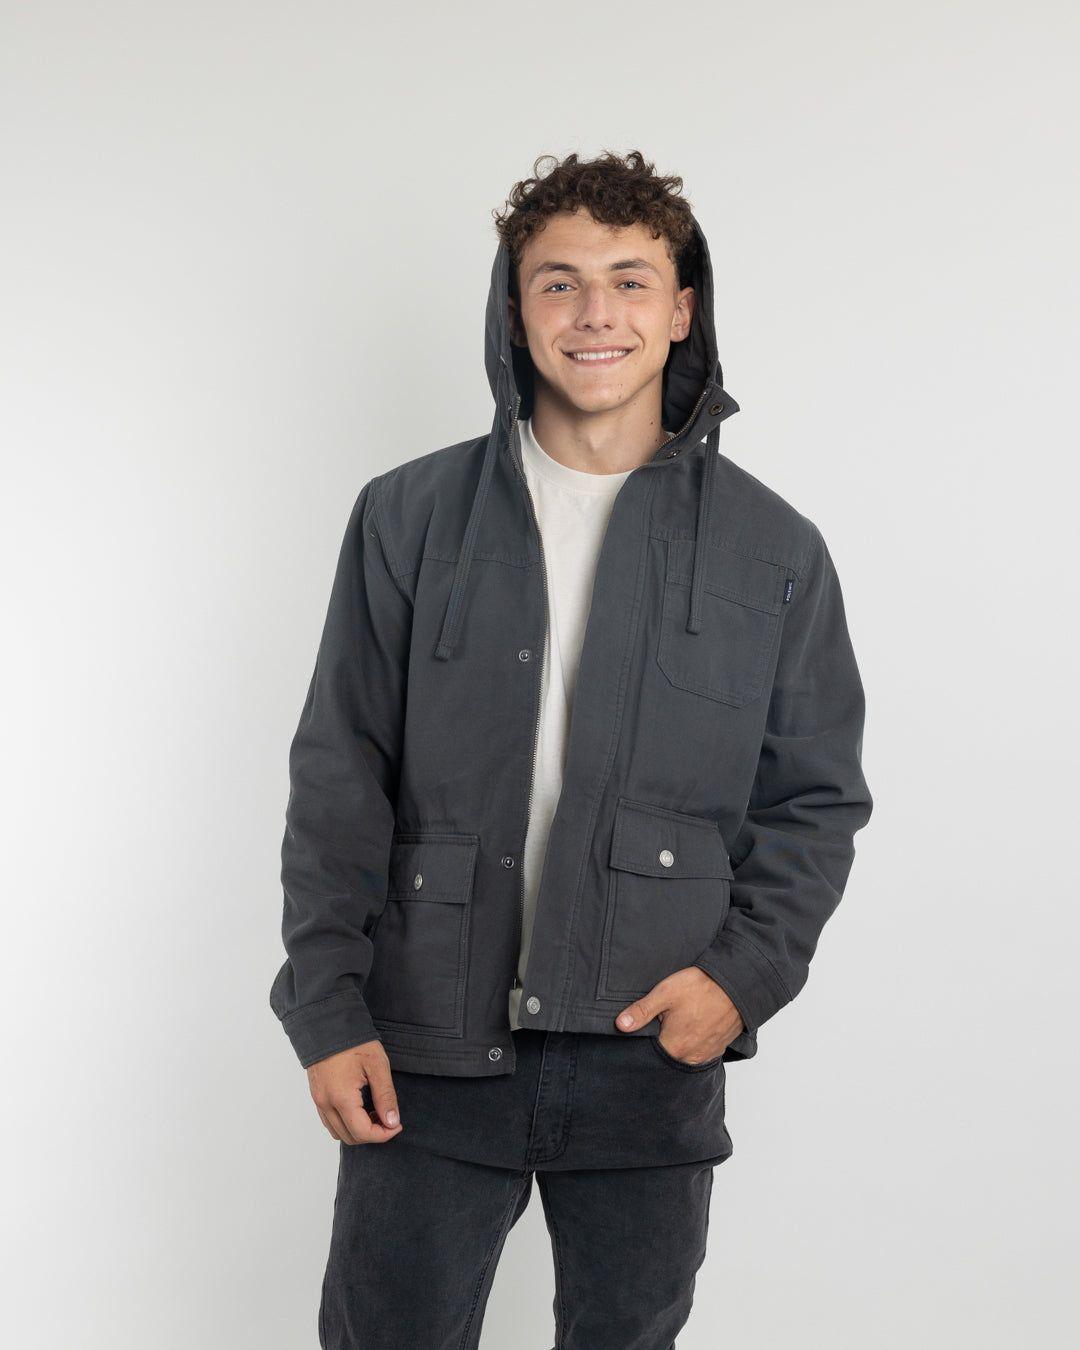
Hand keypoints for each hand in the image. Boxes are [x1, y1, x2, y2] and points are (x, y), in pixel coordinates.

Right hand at [306, 1039, 403, 1144]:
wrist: (327, 1024)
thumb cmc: (354, 1041)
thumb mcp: (377, 1065)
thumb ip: (385, 1096)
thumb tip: (392, 1122)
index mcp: (341, 1097)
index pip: (363, 1132)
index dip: (383, 1135)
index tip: (397, 1124)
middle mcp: (326, 1104)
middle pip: (350, 1137)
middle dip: (372, 1134)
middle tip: (389, 1118)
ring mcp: (319, 1101)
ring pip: (338, 1133)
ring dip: (359, 1130)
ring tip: (376, 1113)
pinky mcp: (317, 1096)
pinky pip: (330, 1122)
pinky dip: (347, 1123)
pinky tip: (361, 1108)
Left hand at [614, 967, 744, 1063]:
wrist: (737, 984)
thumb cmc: (700, 987)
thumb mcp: (665, 993)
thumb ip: (641, 1012)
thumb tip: (620, 1025)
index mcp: (673, 1047)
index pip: (649, 1054)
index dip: (643, 1042)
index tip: (642, 1031)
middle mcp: (690, 1057)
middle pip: (667, 1056)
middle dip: (661, 1044)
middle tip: (661, 1024)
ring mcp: (706, 1054)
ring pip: (683, 1055)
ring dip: (678, 1044)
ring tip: (677, 1024)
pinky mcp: (717, 1048)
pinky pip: (699, 1052)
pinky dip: (693, 1044)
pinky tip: (691, 1027)